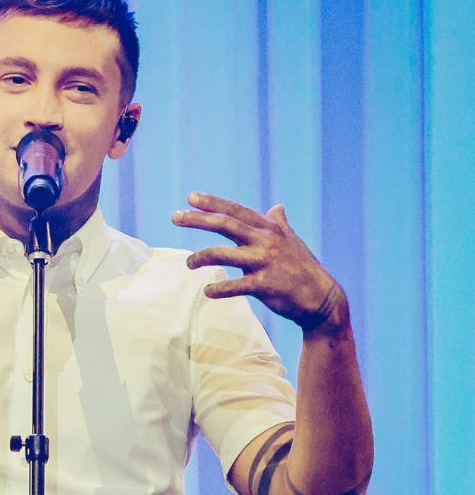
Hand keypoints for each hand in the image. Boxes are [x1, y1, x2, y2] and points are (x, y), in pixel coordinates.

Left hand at [172, 194, 348, 335]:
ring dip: (200, 257)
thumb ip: (279, 223)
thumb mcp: (291, 240)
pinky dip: (217, 289)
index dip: (212, 203)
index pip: (236, 211)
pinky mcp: (265, 285)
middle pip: (225, 224)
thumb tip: (277, 206)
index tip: (190, 198)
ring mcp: (265, 262)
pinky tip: (207, 291)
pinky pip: (234, 286)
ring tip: (189, 264)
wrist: (321, 297)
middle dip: (198, 219)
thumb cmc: (301, 267)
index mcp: (270, 229)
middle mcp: (266, 241)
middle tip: (174, 217)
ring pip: (223, 254)